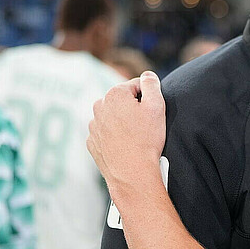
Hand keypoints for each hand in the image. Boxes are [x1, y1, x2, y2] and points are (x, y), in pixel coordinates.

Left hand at [87, 71, 167, 209]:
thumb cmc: (146, 139)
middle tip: (146, 125)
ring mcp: (94, 126)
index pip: (137, 86)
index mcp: (115, 94)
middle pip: (123, 100)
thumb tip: (147, 75)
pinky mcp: (92, 142)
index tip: (153, 112)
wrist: (132, 173)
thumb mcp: (157, 106)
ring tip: (136, 137)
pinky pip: (105, 133)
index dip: (149, 97)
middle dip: (134, 108)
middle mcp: (99, 106)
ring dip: (123, 122)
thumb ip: (152, 84)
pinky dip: (114, 136)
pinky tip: (126, 146)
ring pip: (113, 116)